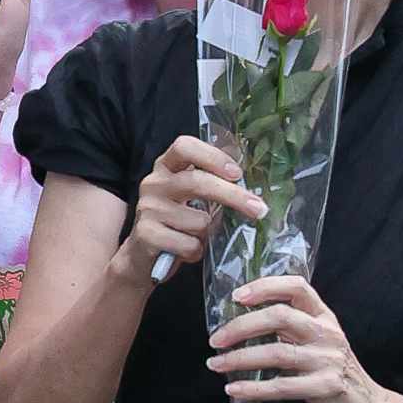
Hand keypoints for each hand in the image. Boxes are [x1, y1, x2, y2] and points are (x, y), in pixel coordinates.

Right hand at [112, 135, 264, 287]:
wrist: (143, 256)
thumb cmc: (176, 223)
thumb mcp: (191, 198)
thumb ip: (212, 186)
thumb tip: (252, 189)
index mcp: (166, 167)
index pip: (184, 146)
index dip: (213, 156)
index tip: (237, 173)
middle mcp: (153, 183)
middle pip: (197, 181)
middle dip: (233, 196)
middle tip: (258, 209)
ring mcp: (148, 209)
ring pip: (199, 221)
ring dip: (209, 234)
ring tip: (199, 238)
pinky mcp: (146, 235)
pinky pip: (189, 245)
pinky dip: (196, 252)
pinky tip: (187, 252)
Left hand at [207, 274, 387, 402]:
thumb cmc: (334, 374)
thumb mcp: (319, 343)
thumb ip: (292, 330)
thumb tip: (242, 324)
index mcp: (324, 317)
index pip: (296, 287)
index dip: (265, 287)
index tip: (236, 296)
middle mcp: (327, 333)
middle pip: (280, 316)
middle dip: (241, 326)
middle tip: (216, 339)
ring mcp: (328, 360)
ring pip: (276, 353)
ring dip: (240, 359)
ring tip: (217, 365)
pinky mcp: (325, 388)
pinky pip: (282, 386)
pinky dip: (253, 388)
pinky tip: (234, 390)